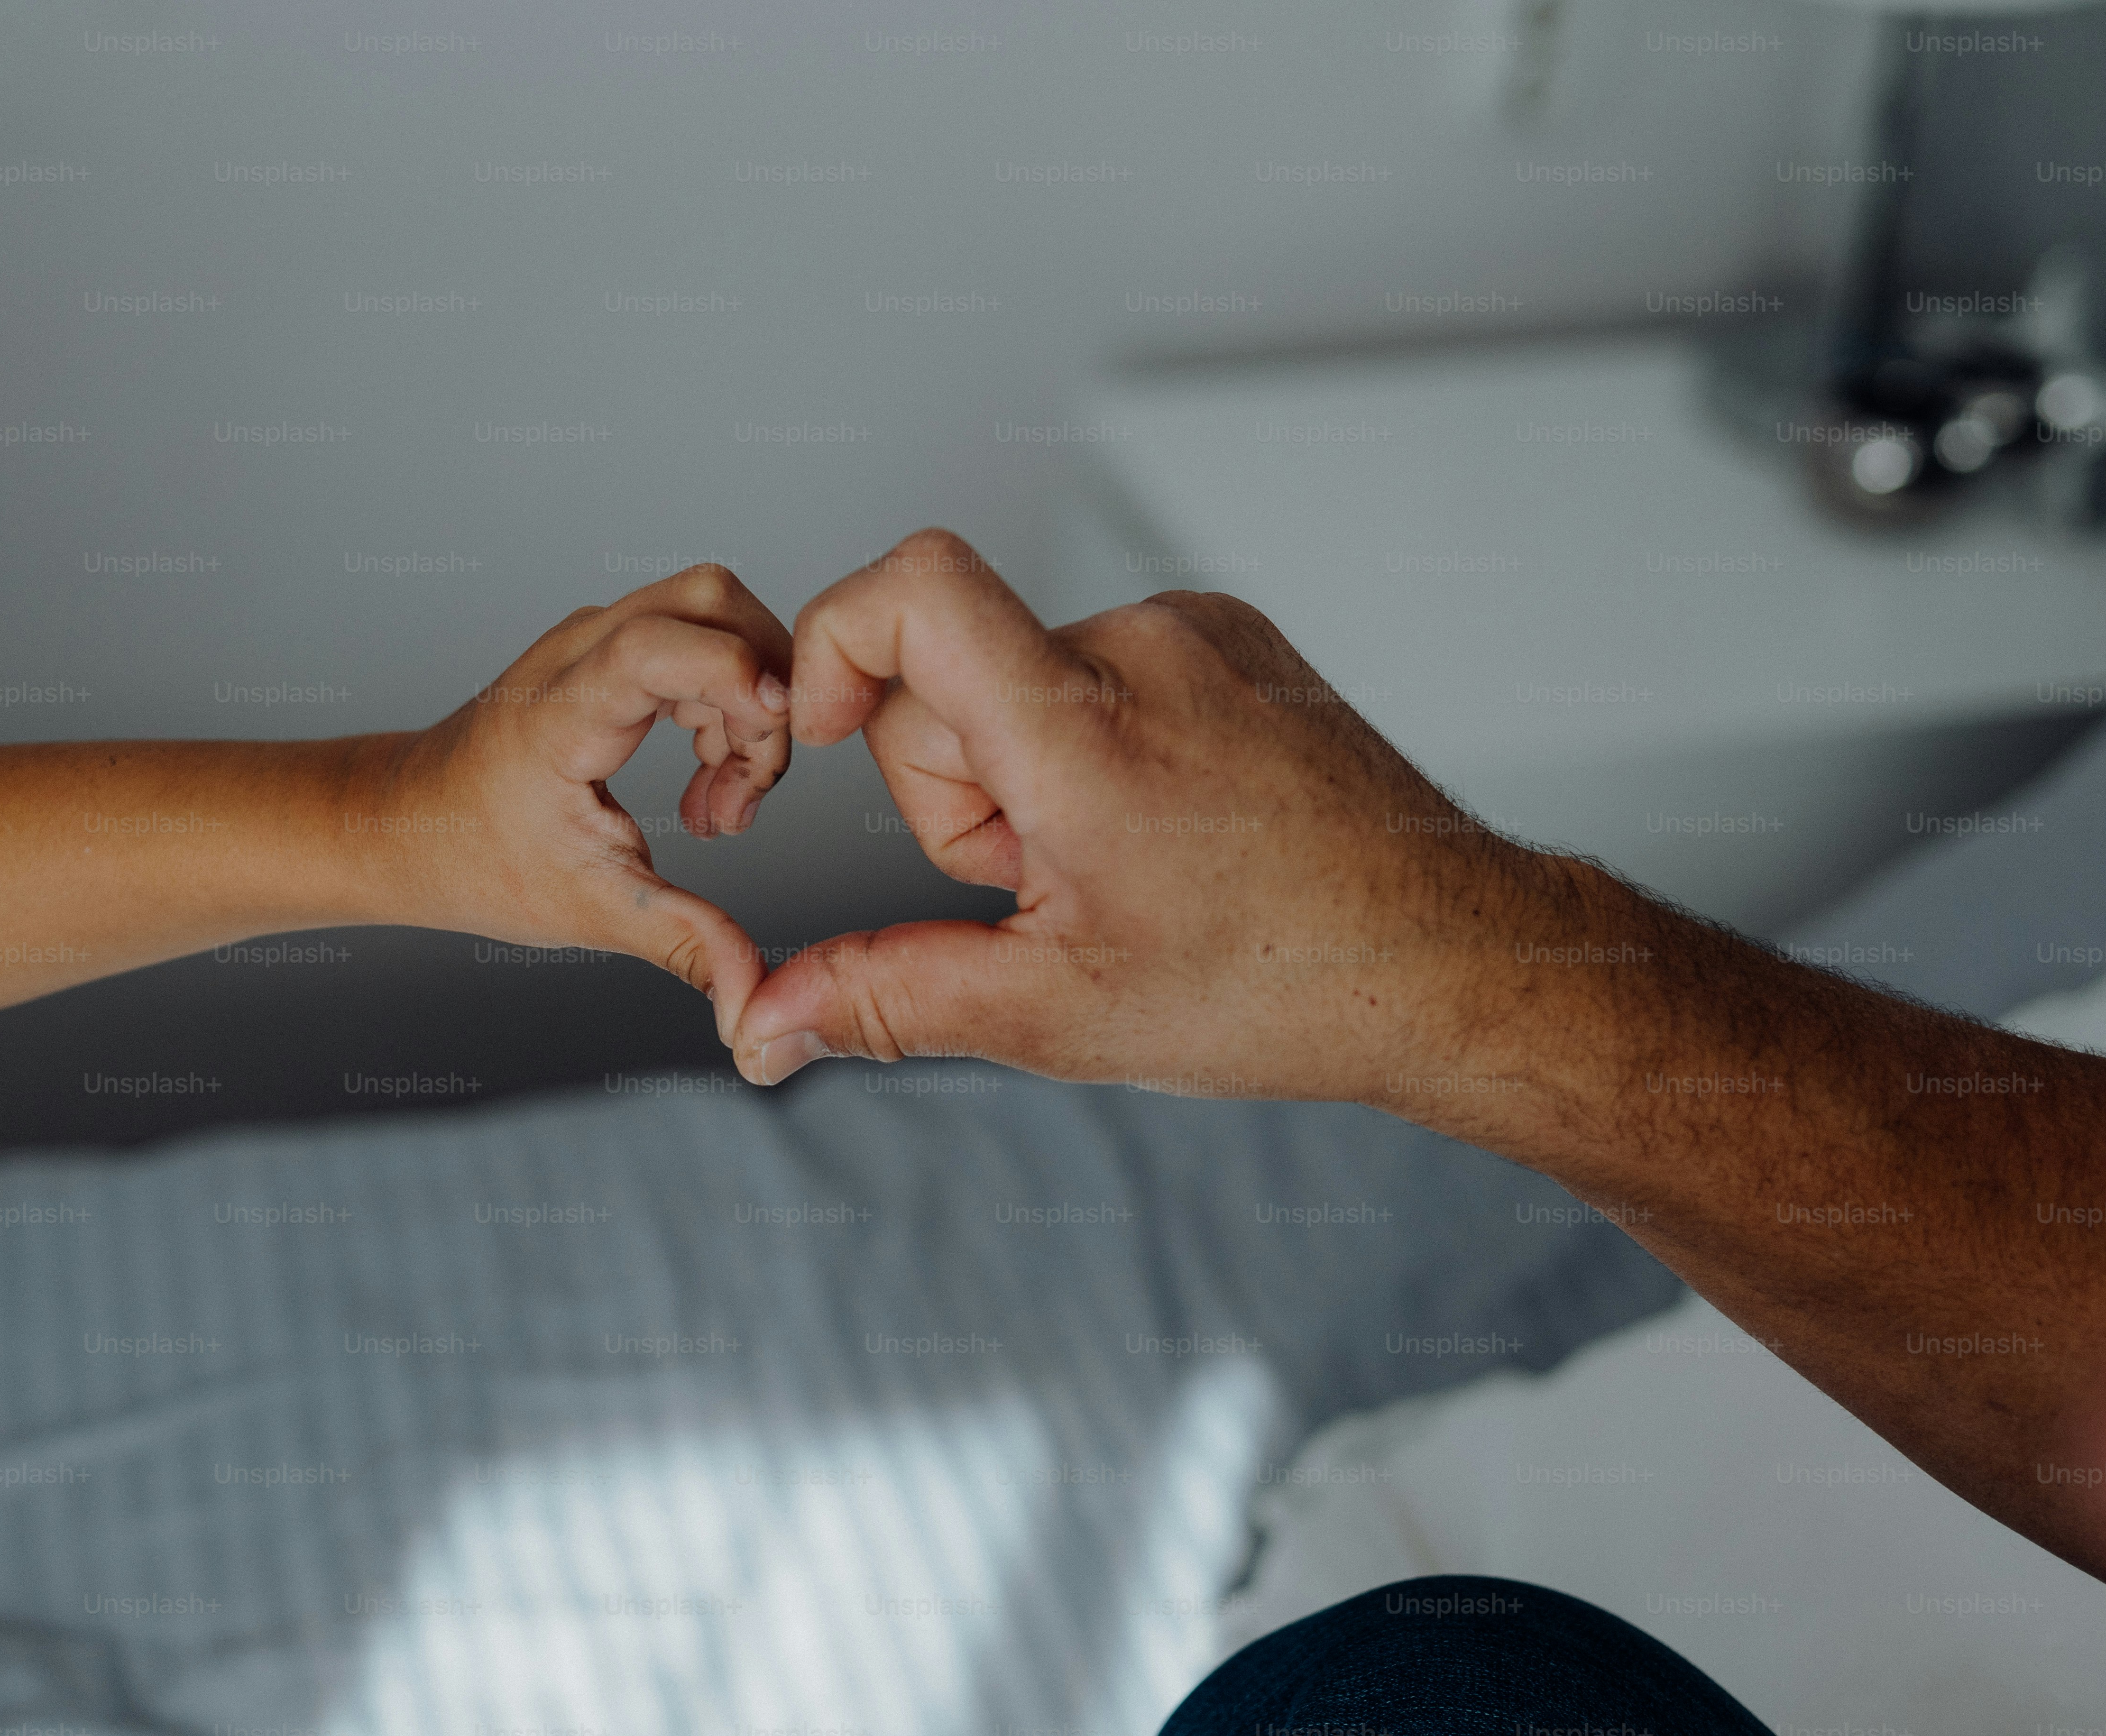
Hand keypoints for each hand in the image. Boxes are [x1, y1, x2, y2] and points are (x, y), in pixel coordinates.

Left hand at [370, 563, 793, 1042]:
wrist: (408, 827)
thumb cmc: (476, 859)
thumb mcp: (587, 909)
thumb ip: (681, 942)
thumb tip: (751, 1004)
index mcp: (560, 712)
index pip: (662, 644)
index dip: (735, 674)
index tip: (780, 732)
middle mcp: (577, 654)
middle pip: (709, 602)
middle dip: (765, 684)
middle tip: (753, 786)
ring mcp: (593, 643)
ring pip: (712, 618)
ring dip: (747, 704)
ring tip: (723, 803)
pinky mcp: (609, 654)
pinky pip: (696, 643)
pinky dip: (725, 702)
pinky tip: (705, 781)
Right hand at [730, 529, 1557, 1091]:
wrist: (1449, 960)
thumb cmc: (1276, 987)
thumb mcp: (1056, 1012)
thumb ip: (889, 997)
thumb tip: (765, 1020)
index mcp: (1086, 733)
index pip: (915, 589)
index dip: (836, 641)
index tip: (830, 728)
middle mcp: (1142, 649)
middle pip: (949, 673)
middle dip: (961, 785)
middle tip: (1053, 883)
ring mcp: (1196, 630)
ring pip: (1022, 675)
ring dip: (1032, 770)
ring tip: (1126, 862)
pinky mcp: (1233, 633)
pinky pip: (1098, 663)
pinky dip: (1095, 740)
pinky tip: (1166, 822)